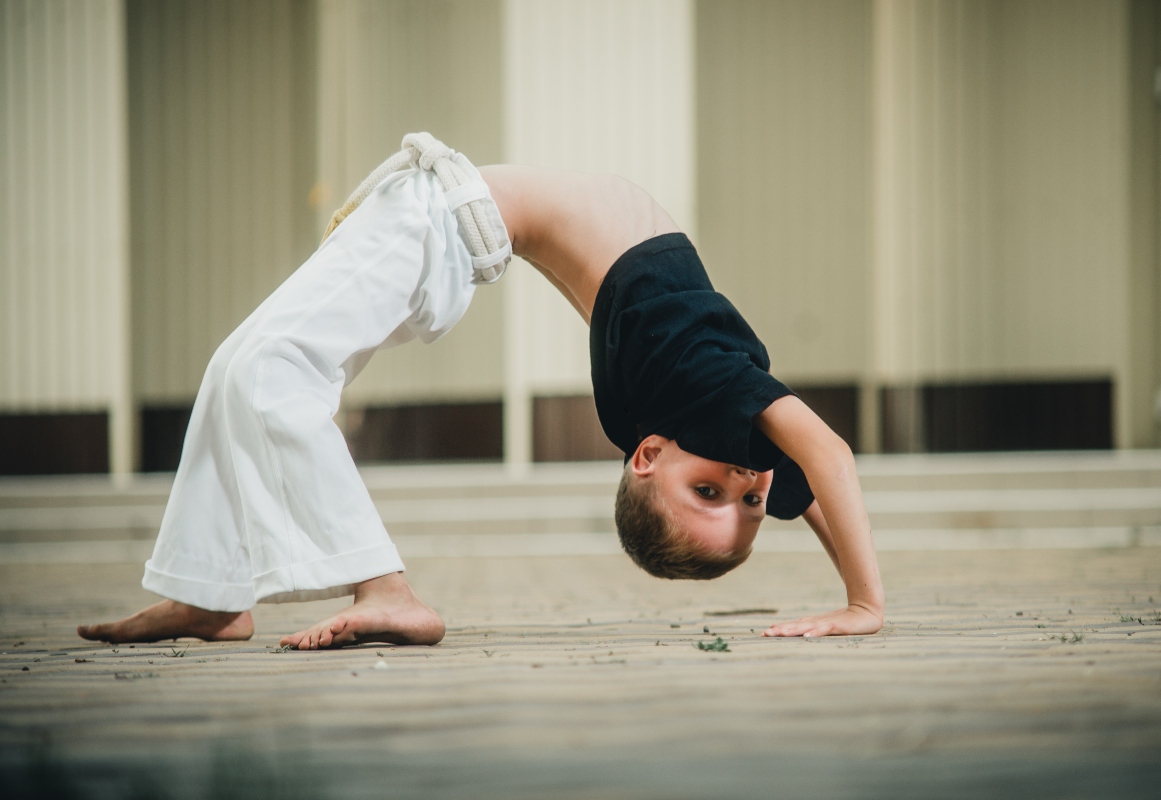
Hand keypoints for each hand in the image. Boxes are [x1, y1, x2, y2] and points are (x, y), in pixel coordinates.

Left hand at [762, 605, 881, 637]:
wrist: (866, 612)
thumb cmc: (842, 620)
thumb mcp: (822, 626)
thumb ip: (805, 627)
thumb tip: (780, 628)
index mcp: (812, 623)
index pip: (792, 626)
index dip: (778, 630)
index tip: (763, 634)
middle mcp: (816, 623)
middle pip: (795, 626)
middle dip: (780, 630)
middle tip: (766, 634)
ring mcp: (826, 624)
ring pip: (806, 627)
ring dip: (793, 630)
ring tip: (780, 634)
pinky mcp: (838, 627)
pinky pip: (825, 630)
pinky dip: (816, 633)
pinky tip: (807, 636)